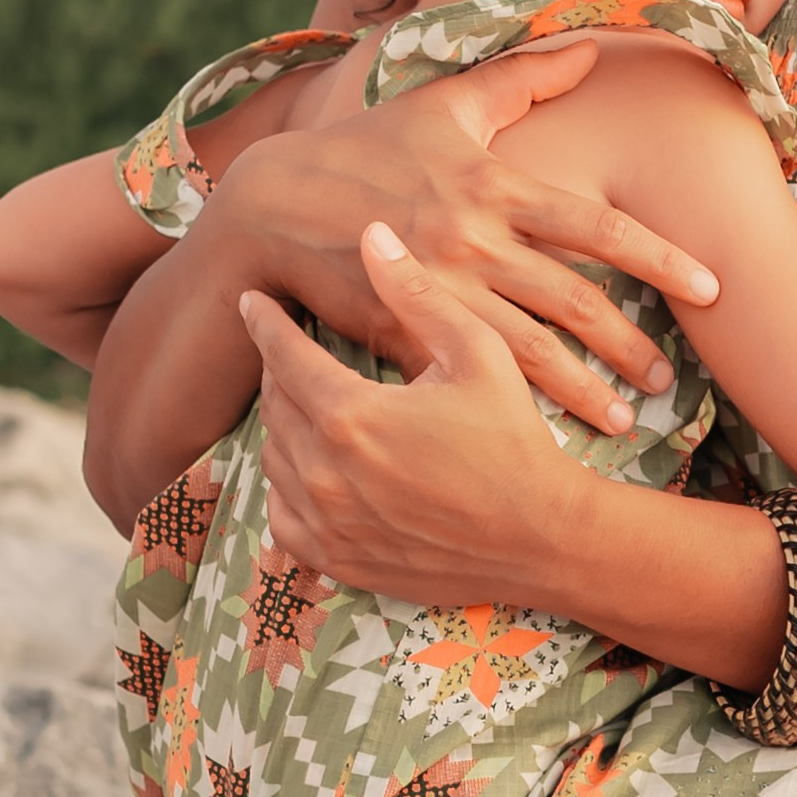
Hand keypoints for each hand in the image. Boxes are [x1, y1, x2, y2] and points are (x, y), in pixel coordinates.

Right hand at [223, 41, 717, 434]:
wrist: (272, 203)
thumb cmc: (366, 148)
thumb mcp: (444, 104)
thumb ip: (523, 78)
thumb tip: (591, 48)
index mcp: (494, 186)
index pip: (597, 226)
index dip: (660, 258)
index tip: (712, 288)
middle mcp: (474, 240)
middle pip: (573, 302)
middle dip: (628, 346)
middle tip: (668, 381)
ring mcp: (436, 289)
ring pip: (527, 350)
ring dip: (580, 390)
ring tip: (621, 423)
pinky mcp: (400, 330)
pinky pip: (463, 373)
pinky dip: (503, 403)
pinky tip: (534, 431)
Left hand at [241, 226, 598, 601]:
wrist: (542, 538)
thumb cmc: (515, 440)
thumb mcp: (478, 353)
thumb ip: (418, 296)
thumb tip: (373, 235)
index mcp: (350, 415)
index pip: (283, 355)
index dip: (266, 322)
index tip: (254, 300)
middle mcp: (324, 473)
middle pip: (275, 405)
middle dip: (279, 369)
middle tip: (291, 347)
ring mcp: (327, 524)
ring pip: (275, 460)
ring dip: (285, 425)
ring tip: (308, 401)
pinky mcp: (338, 560)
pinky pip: (284, 518)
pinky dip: (289, 488)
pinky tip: (311, 469)